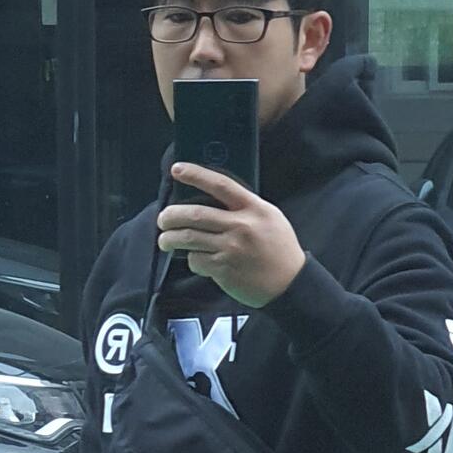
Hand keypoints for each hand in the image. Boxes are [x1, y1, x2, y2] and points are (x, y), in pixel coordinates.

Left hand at [157, 163, 307, 308]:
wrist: (290, 283)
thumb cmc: (279, 249)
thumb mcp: (269, 218)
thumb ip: (245, 207)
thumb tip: (213, 199)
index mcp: (253, 208)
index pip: (220, 185)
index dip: (196, 175)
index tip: (177, 170)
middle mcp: (240, 226)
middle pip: (195, 214)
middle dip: (171, 215)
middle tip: (163, 218)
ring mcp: (231, 249)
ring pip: (190, 239)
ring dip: (170, 239)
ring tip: (165, 240)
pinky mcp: (224, 270)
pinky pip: (197, 261)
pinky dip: (191, 259)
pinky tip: (194, 259)